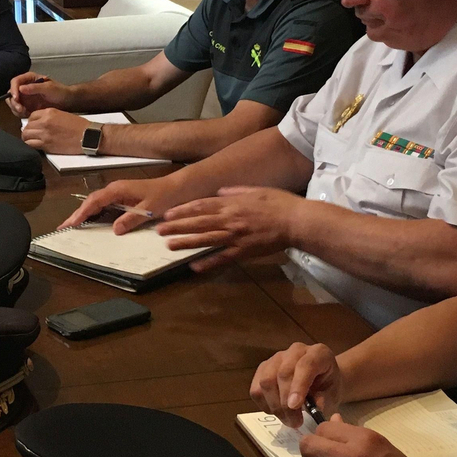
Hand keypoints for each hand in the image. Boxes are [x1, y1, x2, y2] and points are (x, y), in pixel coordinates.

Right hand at [8, 71, 66, 115]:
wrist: (66, 102)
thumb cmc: (59, 91)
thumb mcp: (49, 88)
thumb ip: (35, 88)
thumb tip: (21, 89)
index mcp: (29, 79)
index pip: (15, 82)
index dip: (13, 90)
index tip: (17, 99)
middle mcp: (25, 87)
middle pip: (11, 93)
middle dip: (14, 102)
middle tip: (21, 109)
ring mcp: (25, 97)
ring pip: (13, 103)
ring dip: (16, 109)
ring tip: (26, 113)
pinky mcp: (27, 106)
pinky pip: (18, 110)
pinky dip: (20, 114)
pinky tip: (28, 115)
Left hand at [21, 108, 91, 154]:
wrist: (88, 136)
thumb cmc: (79, 126)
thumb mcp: (62, 115)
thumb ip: (50, 117)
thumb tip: (40, 123)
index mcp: (49, 112)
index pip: (32, 116)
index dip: (31, 122)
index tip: (33, 126)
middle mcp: (44, 122)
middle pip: (27, 126)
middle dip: (28, 130)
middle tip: (31, 135)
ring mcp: (44, 134)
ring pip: (26, 135)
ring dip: (27, 138)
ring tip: (31, 140)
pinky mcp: (46, 145)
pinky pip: (31, 145)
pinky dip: (30, 145)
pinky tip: (35, 146)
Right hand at [60, 177, 174, 233]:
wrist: (175, 188)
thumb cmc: (163, 196)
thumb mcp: (149, 209)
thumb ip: (132, 219)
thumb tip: (115, 230)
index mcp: (118, 189)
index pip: (94, 201)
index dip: (81, 213)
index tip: (71, 224)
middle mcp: (114, 190)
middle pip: (90, 202)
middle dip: (76, 215)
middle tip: (62, 228)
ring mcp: (117, 194)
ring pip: (95, 204)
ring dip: (83, 215)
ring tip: (71, 228)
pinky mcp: (121, 199)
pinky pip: (103, 207)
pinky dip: (93, 215)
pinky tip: (90, 224)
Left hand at [155, 185, 303, 271]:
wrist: (297, 221)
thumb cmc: (279, 203)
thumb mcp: (256, 190)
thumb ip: (235, 191)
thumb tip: (220, 192)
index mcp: (232, 204)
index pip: (202, 206)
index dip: (183, 211)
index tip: (168, 214)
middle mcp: (230, 219)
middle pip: (199, 223)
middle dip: (177, 227)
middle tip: (159, 231)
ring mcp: (236, 237)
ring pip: (206, 240)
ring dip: (186, 243)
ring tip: (169, 246)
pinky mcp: (244, 251)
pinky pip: (223, 258)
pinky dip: (208, 263)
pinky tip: (194, 266)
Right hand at [250, 342, 343, 428]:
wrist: (322, 380)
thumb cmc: (328, 386)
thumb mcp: (333, 393)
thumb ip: (325, 398)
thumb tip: (315, 406)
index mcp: (318, 353)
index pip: (305, 365)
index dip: (298, 385)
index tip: (295, 406)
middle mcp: (295, 351)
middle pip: (282, 374)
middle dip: (285, 402)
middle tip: (295, 422)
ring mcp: (276, 358)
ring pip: (266, 381)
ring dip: (274, 406)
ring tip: (288, 420)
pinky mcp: (263, 369)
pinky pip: (256, 389)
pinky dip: (264, 404)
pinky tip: (277, 411)